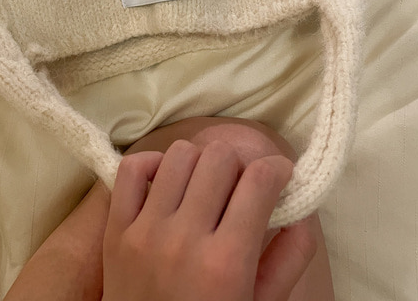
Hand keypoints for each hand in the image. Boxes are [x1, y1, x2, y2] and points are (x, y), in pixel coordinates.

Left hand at [102, 139, 316, 300]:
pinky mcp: (116, 229)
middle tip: (239, 187)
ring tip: (203, 187)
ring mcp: (144, 231)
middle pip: (219, 156)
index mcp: (227, 263)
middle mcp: (184, 240)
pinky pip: (131, 169)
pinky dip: (152, 164)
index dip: (277, 169)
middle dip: (239, 165)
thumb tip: (301, 208)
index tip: (279, 176)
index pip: (259, 180)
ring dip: (199, 163)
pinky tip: (167, 183)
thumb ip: (290, 258)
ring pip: (179, 154)